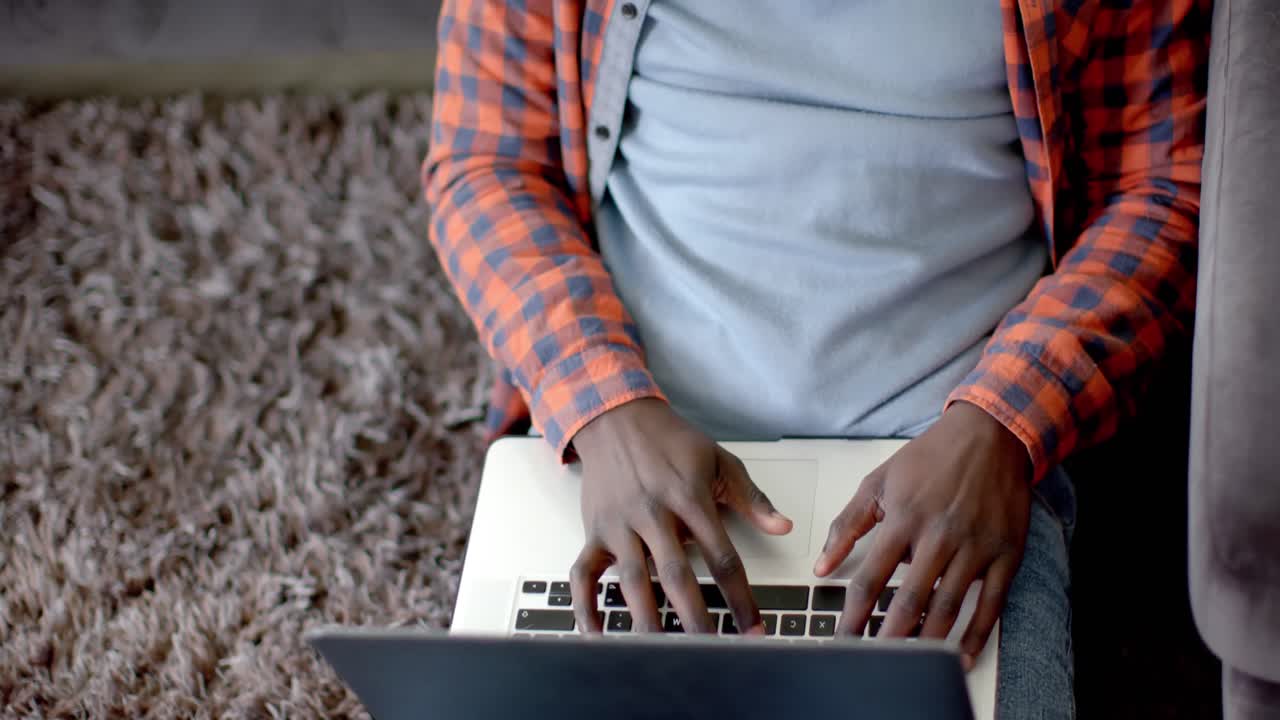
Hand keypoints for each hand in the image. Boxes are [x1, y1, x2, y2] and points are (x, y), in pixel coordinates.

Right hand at [568, 399, 792, 634]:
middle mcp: (653, 513)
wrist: (616, 417)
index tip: (752, 630)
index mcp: (690, 498)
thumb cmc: (669, 440)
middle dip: (696, 619)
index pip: (722, 557)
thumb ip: (752, 498)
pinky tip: (596, 635)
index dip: (740, 598)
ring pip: (633, 580)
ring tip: (661, 655)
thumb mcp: (719, 460)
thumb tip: (785, 527)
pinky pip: (583, 573)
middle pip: (677, 576)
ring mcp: (620, 524)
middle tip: (712, 654)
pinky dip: (585, 605)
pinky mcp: (594, 531)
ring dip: (647, 620)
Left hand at [815, 402, 1031, 667]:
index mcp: (904, 518)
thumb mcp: (878, 482)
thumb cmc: (930, 458)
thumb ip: (848, 525)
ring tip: (910, 666)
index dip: (854, 614)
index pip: (871, 577)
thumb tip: (821, 565)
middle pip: (910, 600)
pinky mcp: (1005, 554)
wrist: (990, 434)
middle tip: (874, 664)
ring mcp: (975, 547)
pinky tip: (959, 657)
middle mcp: (939, 535)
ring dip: (928, 642)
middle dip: (889, 639)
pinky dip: (975, 635)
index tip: (843, 639)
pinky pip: (991, 604)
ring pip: (948, 607)